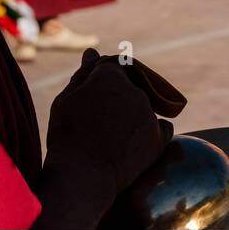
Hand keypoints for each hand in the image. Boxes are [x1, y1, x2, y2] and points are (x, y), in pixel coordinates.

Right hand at [45, 49, 173, 195]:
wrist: (82, 177)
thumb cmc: (67, 137)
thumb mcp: (66, 101)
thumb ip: (83, 75)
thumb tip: (93, 52)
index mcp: (110, 75)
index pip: (112, 67)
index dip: (101, 81)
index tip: (93, 97)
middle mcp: (134, 90)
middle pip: (130, 85)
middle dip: (119, 96)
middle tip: (101, 118)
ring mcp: (149, 114)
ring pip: (145, 105)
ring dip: (134, 112)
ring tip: (114, 133)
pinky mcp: (159, 137)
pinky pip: (163, 126)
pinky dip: (153, 130)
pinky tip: (137, 139)